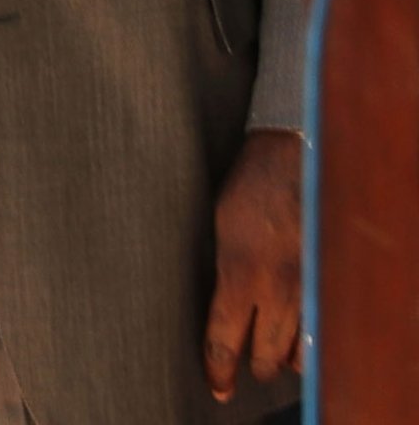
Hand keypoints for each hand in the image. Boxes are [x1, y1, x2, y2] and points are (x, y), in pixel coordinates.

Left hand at [205, 128, 302, 402]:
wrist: (293, 160)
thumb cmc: (247, 189)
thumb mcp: (219, 231)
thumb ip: (224, 273)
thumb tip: (221, 305)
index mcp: (239, 275)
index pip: (225, 339)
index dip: (219, 368)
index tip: (217, 386)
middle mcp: (277, 290)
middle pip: (266, 355)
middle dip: (254, 367)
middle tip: (243, 370)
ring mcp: (309, 287)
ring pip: (300, 351)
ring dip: (285, 359)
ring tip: (272, 358)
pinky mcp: (329, 280)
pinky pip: (322, 329)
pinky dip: (311, 343)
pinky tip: (301, 342)